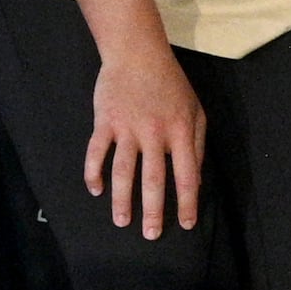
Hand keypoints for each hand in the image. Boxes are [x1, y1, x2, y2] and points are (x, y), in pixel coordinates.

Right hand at [85, 40, 206, 237]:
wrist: (138, 54)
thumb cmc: (171, 84)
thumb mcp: (195, 110)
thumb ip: (196, 143)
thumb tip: (196, 176)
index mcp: (180, 131)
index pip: (187, 175)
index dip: (188, 202)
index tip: (186, 224)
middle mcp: (155, 133)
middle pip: (154, 179)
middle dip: (154, 211)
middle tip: (151, 235)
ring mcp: (128, 128)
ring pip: (123, 171)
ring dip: (122, 200)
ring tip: (121, 221)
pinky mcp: (105, 121)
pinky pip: (97, 152)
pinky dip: (94, 173)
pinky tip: (96, 190)